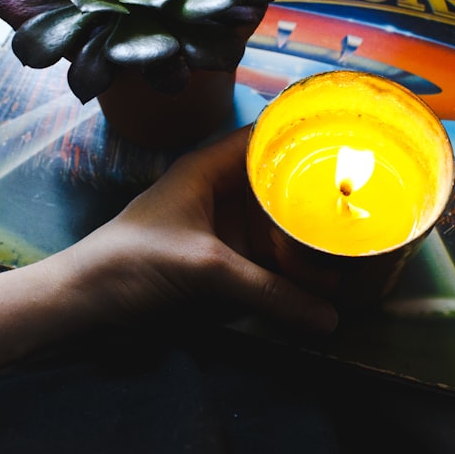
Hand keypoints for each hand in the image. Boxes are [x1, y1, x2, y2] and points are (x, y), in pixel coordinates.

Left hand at [63, 126, 338, 333]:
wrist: (83, 303)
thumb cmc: (133, 262)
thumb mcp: (205, 269)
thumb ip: (269, 291)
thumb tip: (332, 318)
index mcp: (208, 168)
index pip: (265, 137)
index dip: (304, 135)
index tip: (352, 141)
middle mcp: (219, 191)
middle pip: (275, 182)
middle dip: (314, 192)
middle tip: (371, 196)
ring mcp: (219, 227)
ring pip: (272, 223)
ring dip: (303, 233)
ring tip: (359, 235)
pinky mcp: (218, 261)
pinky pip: (263, 257)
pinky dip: (288, 264)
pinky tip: (323, 272)